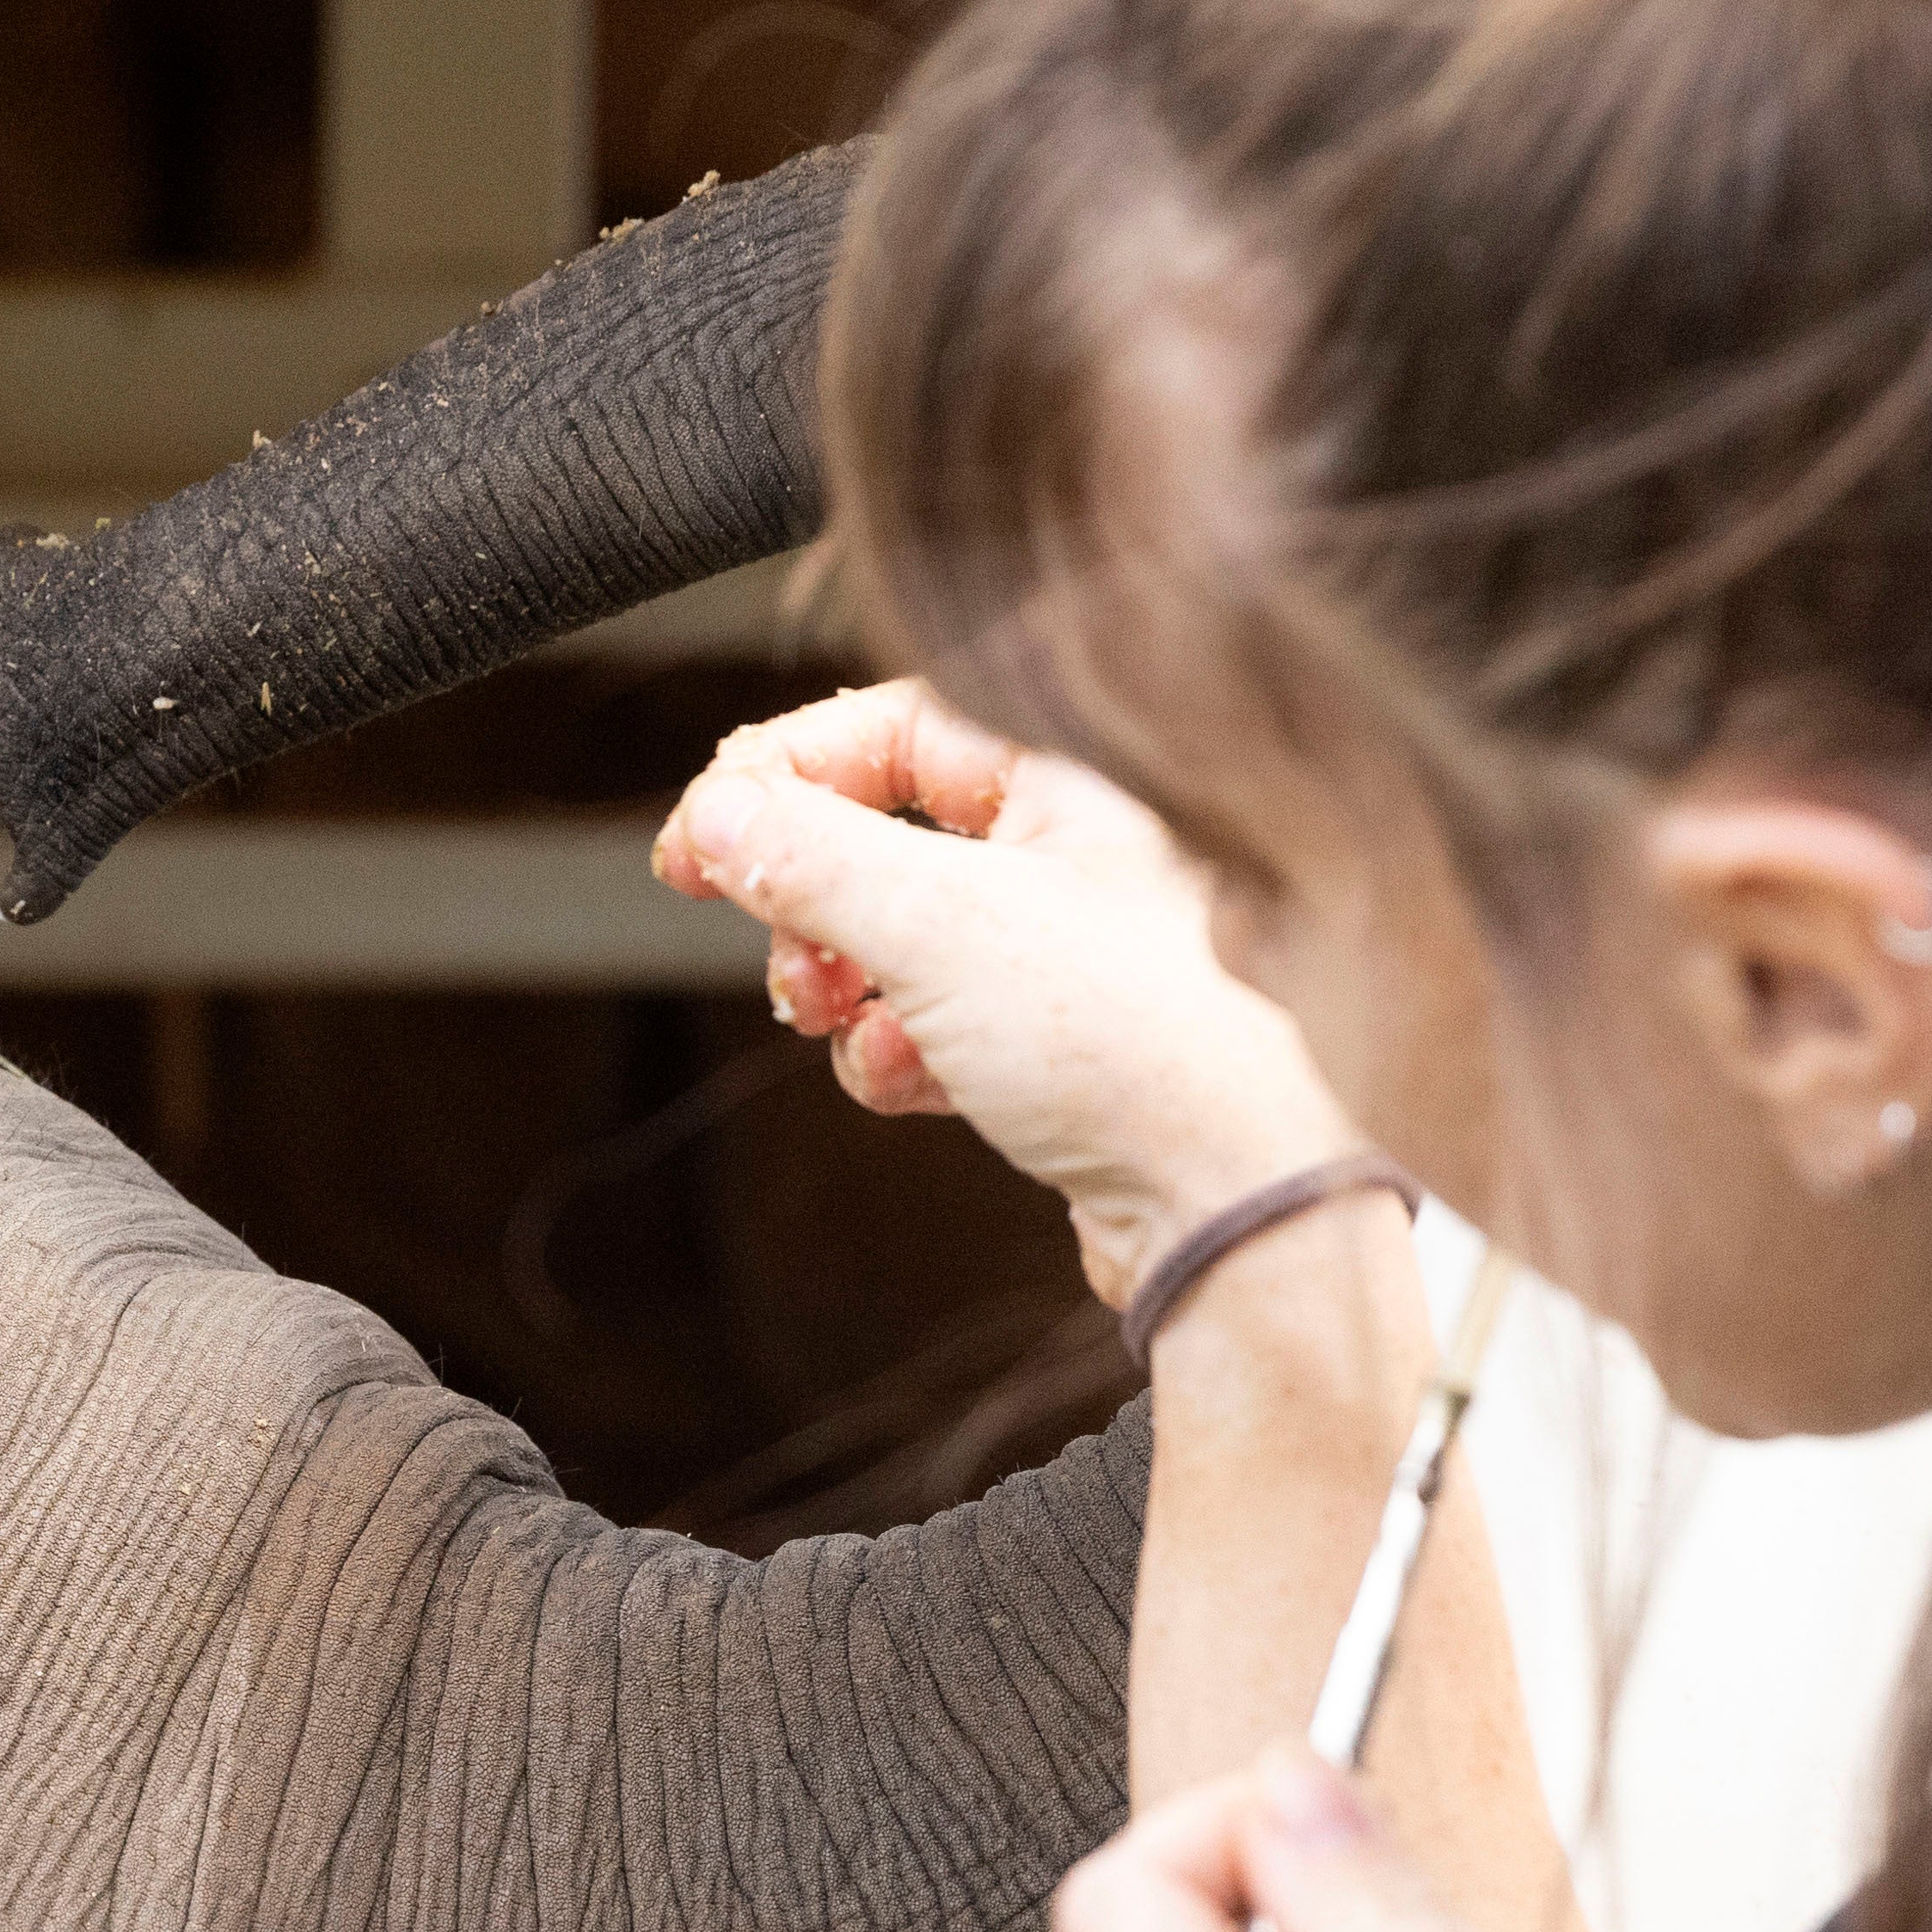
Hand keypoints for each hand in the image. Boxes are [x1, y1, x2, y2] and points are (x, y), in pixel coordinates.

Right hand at [652, 685, 1365, 1308]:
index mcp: (1078, 774)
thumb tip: (715, 814)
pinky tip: (910, 1082)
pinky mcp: (1071, 1040)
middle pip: (889, 832)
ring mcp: (1080, 947)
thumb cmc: (1131, 1042)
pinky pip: (945, 1018)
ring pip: (907, 935)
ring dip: (844, 982)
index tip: (695, 847)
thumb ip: (807, 856)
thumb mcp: (936, 926)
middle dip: (810, 899)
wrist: (1236, 1205)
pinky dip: (903, 1048)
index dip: (782, 777)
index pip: (893, 726)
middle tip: (784, 958)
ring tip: (834, 1022)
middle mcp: (1088, 846)